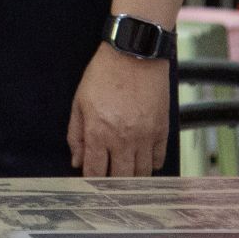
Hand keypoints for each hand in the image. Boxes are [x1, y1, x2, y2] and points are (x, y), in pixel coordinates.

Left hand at [67, 45, 170, 176]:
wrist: (134, 54)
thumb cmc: (103, 74)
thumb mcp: (79, 101)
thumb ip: (76, 134)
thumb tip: (77, 161)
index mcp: (99, 132)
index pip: (95, 172)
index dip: (91, 181)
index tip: (90, 183)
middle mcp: (123, 139)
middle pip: (120, 179)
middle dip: (112, 184)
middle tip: (108, 181)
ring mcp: (146, 136)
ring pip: (142, 174)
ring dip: (132, 177)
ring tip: (125, 173)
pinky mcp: (162, 130)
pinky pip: (159, 160)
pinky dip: (151, 164)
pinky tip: (142, 159)